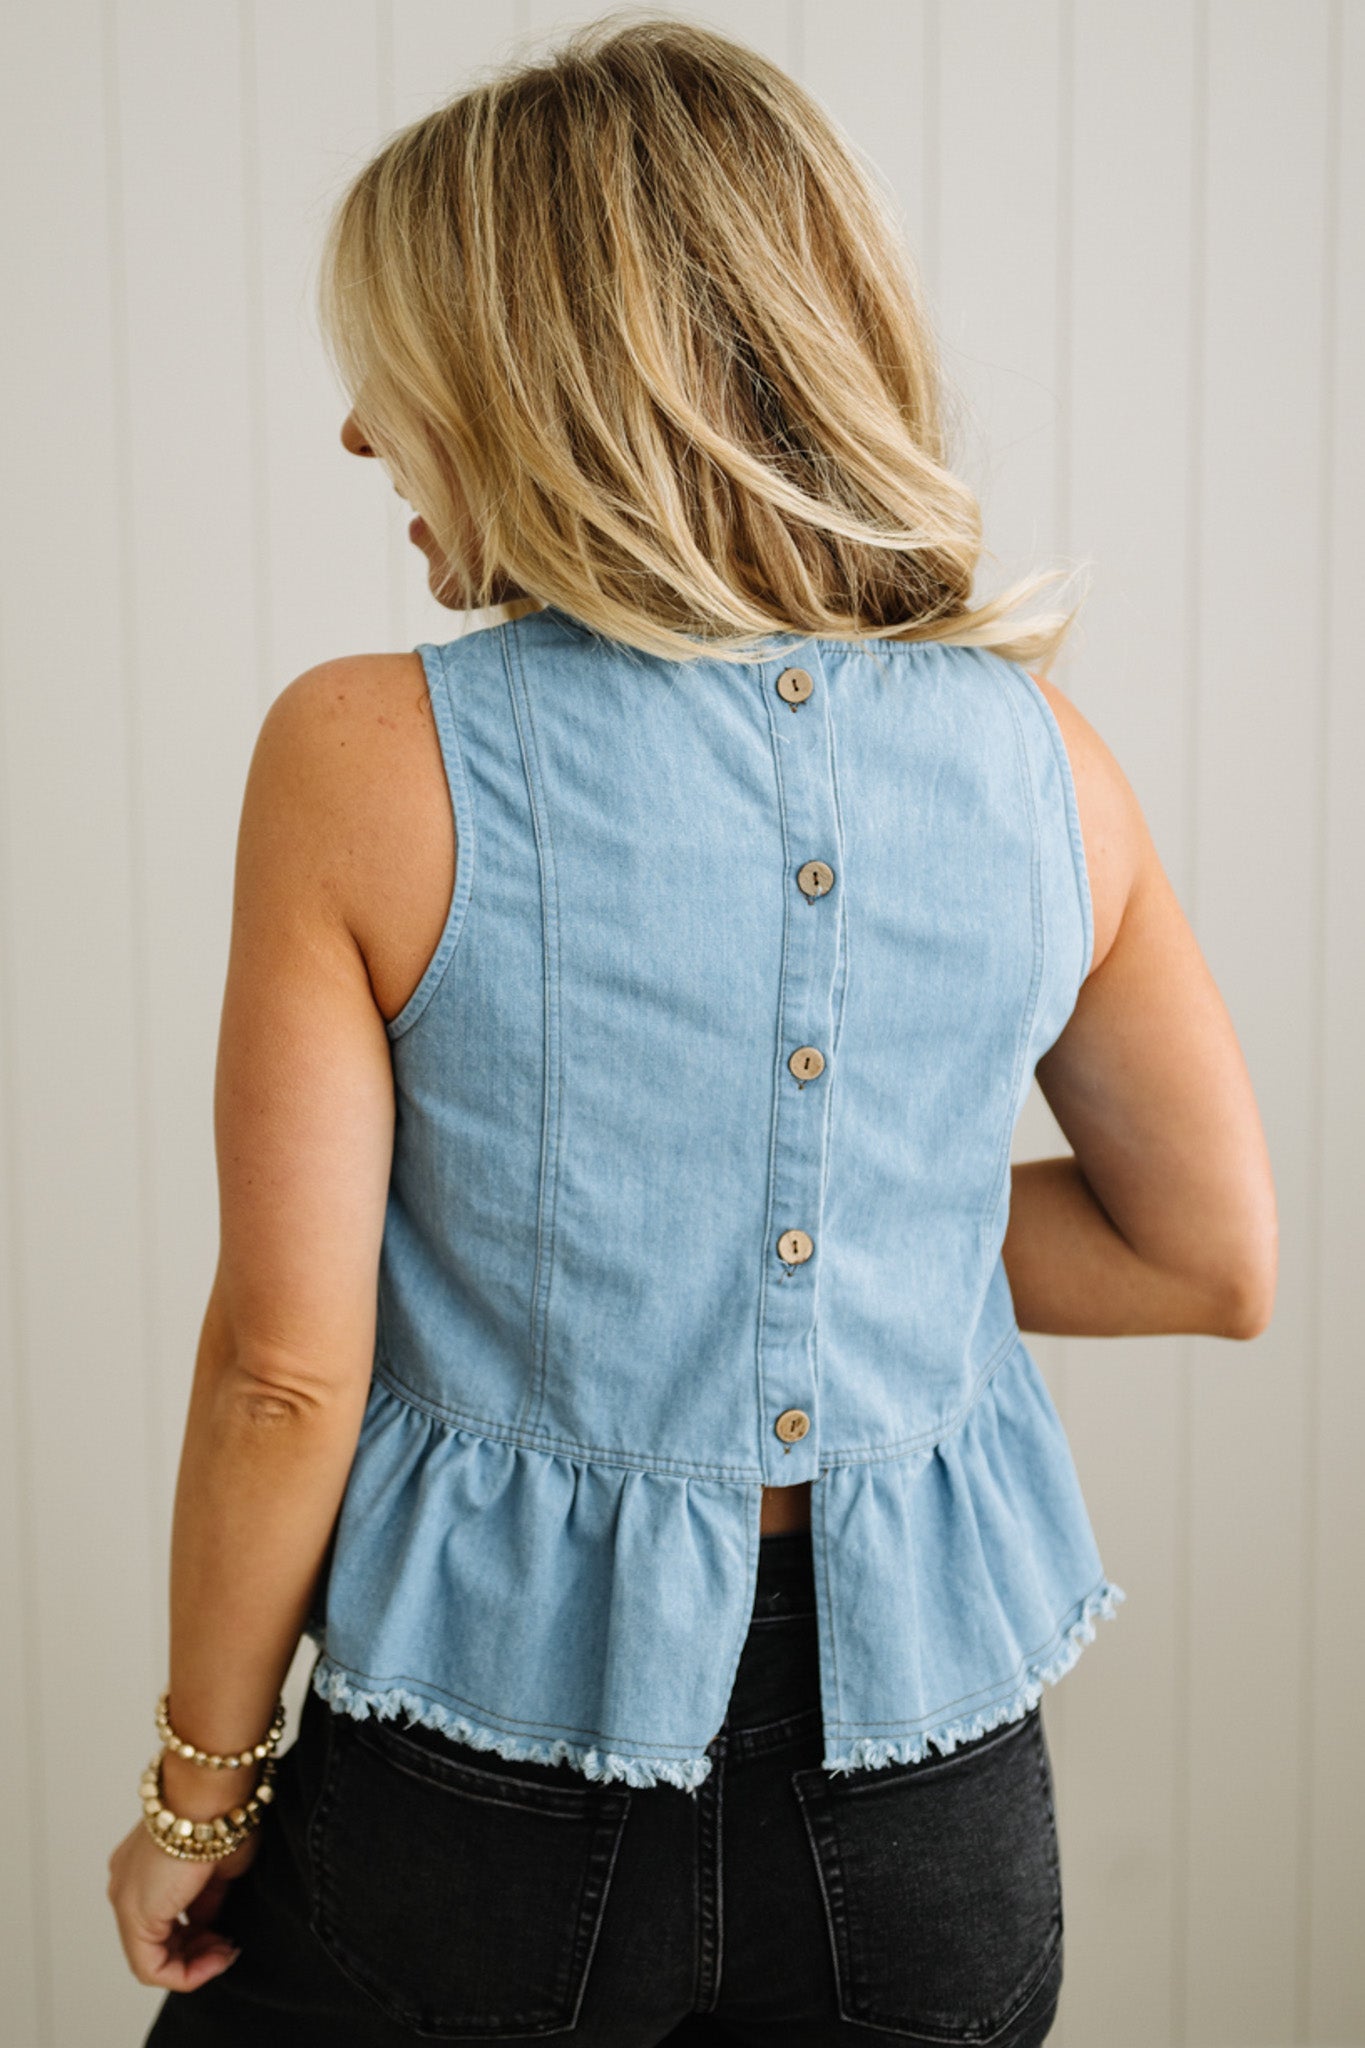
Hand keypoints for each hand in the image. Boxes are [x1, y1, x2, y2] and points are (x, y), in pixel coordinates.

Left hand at [107, 1814, 259, 1989]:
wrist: (210, 1791)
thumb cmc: (221, 1812)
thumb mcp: (219, 1864)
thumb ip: (208, 1897)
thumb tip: (209, 1921)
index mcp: (142, 1866)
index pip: (165, 1917)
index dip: (199, 1936)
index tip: (227, 1933)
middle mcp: (125, 1883)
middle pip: (156, 1941)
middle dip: (197, 1952)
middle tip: (227, 1946)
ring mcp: (124, 1898)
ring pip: (151, 1955)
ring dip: (192, 1961)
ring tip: (224, 1950)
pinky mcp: (134, 1914)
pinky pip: (150, 1965)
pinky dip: (184, 1972)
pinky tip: (215, 1957)